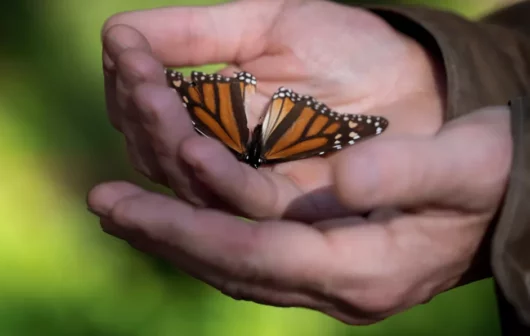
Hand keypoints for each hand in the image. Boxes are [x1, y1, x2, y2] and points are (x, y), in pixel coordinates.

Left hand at [88, 107, 511, 323]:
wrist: (510, 204)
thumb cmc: (495, 178)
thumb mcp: (473, 164)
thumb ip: (413, 170)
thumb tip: (341, 178)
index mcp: (366, 269)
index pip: (256, 255)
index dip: (189, 230)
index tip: (126, 203)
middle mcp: (335, 286)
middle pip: (231, 266)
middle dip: (163, 236)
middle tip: (103, 204)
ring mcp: (324, 281)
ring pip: (232, 265)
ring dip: (175, 235)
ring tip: (120, 207)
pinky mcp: (319, 265)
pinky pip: (247, 254)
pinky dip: (204, 233)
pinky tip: (175, 211)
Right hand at [101, 0, 444, 220]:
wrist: (415, 82)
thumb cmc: (343, 48)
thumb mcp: (266, 26)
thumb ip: (194, 34)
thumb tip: (115, 34)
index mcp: (206, 111)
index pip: (145, 109)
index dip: (131, 81)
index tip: (125, 48)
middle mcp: (216, 153)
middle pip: (155, 148)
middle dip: (143, 112)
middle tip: (139, 78)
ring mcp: (245, 184)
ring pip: (184, 179)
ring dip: (163, 140)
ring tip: (150, 95)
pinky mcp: (284, 210)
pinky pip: (240, 201)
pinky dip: (213, 177)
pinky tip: (192, 149)